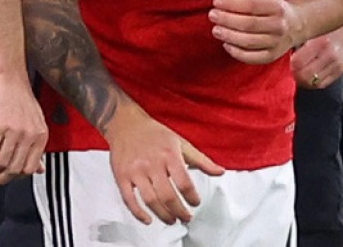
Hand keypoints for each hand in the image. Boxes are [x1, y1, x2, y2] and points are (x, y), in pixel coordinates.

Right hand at [0, 71, 46, 185]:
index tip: (7, 176)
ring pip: (1, 162)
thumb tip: (38, 168)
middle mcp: (30, 134)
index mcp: (41, 134)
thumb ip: (35, 145)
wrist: (7, 74)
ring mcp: (15, 130)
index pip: (30, 167)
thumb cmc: (18, 93)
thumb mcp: (33, 120)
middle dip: (1, 177)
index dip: (16, 176)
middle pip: (15, 168)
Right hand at [104, 101, 222, 224]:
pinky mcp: (122, 176)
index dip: (192, 197)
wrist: (126, 123)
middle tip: (186, 217)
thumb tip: (220, 172)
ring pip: (150, 200)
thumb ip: (201, 160)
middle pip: (168, 195)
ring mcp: (135, 171)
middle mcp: (152, 163)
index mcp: (168, 154)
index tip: (195, 202)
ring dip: (163, 214)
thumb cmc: (154, 134)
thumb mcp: (180, 143)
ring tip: (171, 219)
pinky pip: (129, 199)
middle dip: (180, 211)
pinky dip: (138, 213)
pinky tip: (148, 219)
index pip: (184, 182)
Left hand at [209, 0, 305, 64]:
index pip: (251, 5)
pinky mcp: (272, 56)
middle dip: (228, 20)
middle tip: (212, 15)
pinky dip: (238, 53)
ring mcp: (276, 43)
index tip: (216, 2)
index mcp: (276, 7)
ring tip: (216, 30)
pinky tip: (226, 45)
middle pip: (249, 24)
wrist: (296, 25)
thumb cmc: (274, 7)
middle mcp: (278, 26)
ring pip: (249, 42)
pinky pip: (253, 57)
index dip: (232, 4)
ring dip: (230, 36)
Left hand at [290, 21, 342, 89]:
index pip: (298, 62)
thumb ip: (298, 37)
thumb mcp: (312, 26)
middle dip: (295, 74)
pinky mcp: (341, 70)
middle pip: (305, 76)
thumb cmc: (326, 22)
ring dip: (303, 79)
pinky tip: (308, 75)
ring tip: (298, 71)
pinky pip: (323, 84)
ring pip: (313, 83)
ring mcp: (337, 64)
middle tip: (290, 68)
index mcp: (321, 42)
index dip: (289, 63)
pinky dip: (313, 82)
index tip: (286, 59)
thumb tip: (281, 46)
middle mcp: (331, 55)